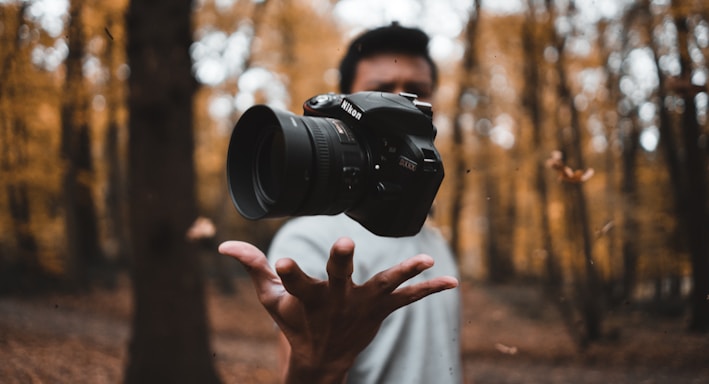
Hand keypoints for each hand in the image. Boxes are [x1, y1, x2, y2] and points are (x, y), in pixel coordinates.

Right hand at [218, 237, 457, 383]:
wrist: (321, 360)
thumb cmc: (294, 323)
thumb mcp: (270, 299)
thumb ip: (252, 267)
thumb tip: (223, 244)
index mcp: (306, 299)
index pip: (293, 283)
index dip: (288, 272)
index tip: (282, 261)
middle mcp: (336, 302)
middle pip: (338, 279)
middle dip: (342, 262)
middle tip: (345, 245)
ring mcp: (361, 307)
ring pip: (383, 286)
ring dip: (403, 273)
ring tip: (425, 260)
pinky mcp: (380, 311)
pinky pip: (408, 299)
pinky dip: (429, 290)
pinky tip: (452, 281)